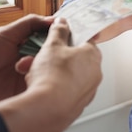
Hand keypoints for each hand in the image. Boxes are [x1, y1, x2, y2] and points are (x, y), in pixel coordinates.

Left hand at [0, 14, 54, 102]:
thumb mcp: (6, 32)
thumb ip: (29, 24)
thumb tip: (53, 20)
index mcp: (28, 42)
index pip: (50, 39)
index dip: (59, 38)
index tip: (66, 37)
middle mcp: (31, 58)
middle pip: (52, 56)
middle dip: (53, 55)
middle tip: (48, 54)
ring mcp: (28, 74)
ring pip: (46, 71)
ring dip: (44, 69)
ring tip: (29, 66)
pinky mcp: (23, 90)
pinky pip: (37, 87)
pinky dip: (39, 85)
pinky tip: (36, 80)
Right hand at [0, 17, 101, 131]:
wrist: (46, 109)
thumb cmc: (52, 76)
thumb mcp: (52, 45)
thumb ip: (58, 31)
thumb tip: (62, 23)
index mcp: (92, 54)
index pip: (84, 40)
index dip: (69, 38)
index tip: (58, 39)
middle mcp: (95, 73)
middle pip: (76, 59)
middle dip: (57, 57)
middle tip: (43, 57)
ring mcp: (88, 91)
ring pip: (70, 76)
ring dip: (55, 73)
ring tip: (37, 73)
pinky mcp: (78, 105)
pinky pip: (67, 92)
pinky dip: (56, 88)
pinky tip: (42, 88)